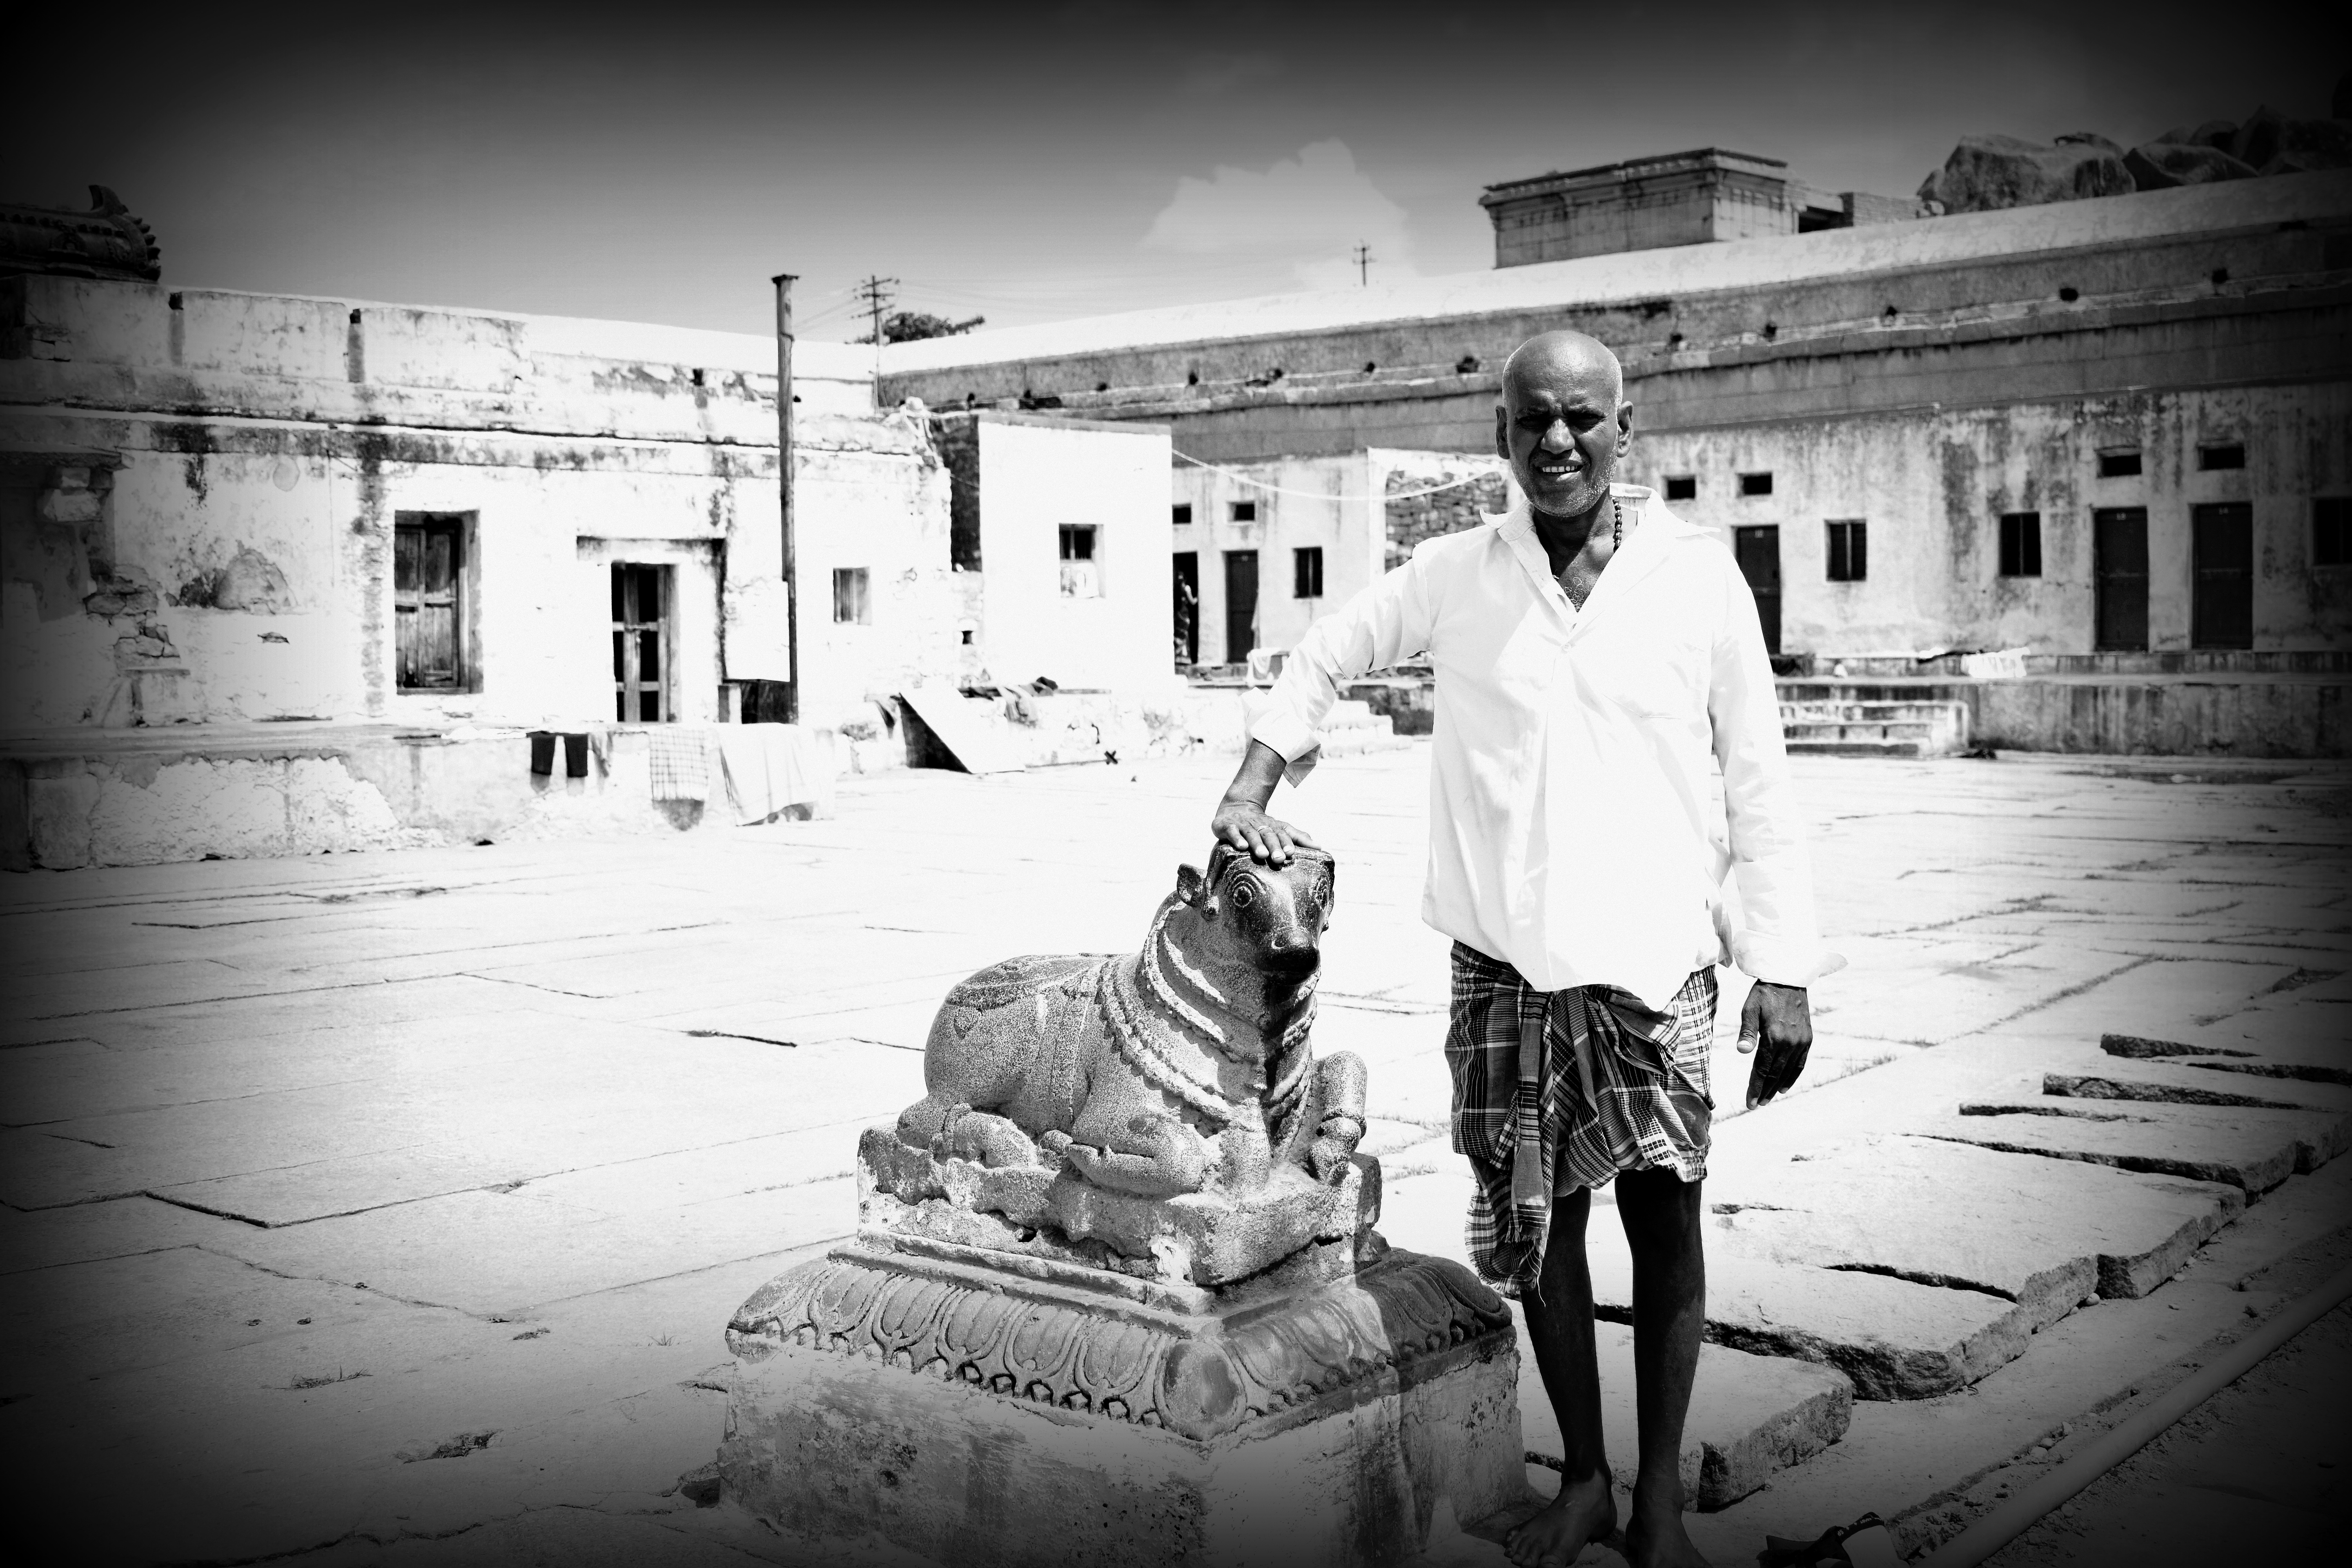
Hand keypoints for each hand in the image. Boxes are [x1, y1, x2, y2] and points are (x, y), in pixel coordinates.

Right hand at [1211, 799, 1318, 865]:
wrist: (1236, 806)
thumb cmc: (1261, 824)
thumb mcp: (1279, 828)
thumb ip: (1297, 837)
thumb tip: (1319, 846)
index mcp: (1272, 826)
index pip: (1281, 833)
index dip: (1286, 842)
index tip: (1291, 853)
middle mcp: (1259, 824)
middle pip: (1268, 835)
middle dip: (1274, 846)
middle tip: (1279, 858)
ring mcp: (1243, 824)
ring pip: (1251, 834)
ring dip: (1257, 844)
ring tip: (1262, 855)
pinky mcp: (1227, 825)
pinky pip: (1232, 832)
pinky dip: (1237, 838)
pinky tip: (1241, 846)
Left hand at [1737, 981, 1812, 1108]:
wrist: (1789, 979)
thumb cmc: (1764, 994)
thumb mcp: (1750, 1010)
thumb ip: (1747, 1032)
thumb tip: (1742, 1052)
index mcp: (1773, 1037)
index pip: (1762, 1069)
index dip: (1755, 1087)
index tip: (1749, 1103)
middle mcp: (1789, 1043)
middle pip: (1775, 1074)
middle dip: (1764, 1091)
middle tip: (1756, 1105)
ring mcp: (1800, 1042)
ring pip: (1788, 1071)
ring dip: (1777, 1086)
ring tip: (1767, 1098)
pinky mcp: (1807, 1039)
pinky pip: (1800, 1063)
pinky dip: (1792, 1076)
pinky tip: (1784, 1085)